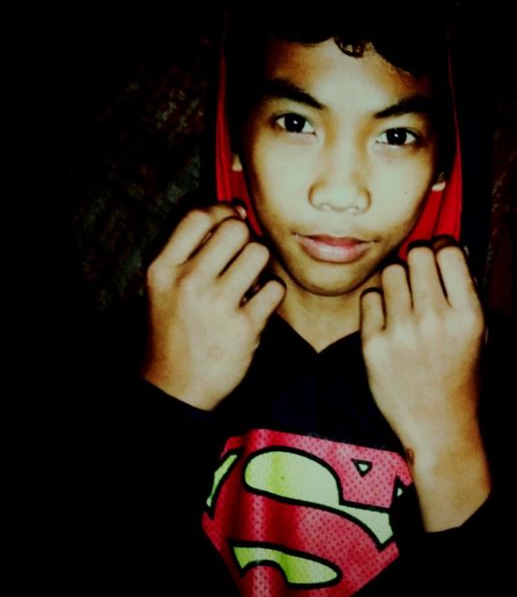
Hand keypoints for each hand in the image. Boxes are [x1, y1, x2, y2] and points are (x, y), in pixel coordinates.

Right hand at [140, 202, 285, 410]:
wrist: (175, 388)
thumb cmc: (173, 331)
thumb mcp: (163, 287)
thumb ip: (190, 250)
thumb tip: (235, 211)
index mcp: (163, 269)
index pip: (198, 216)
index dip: (222, 209)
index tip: (232, 217)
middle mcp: (188, 282)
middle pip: (235, 229)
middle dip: (244, 237)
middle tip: (241, 255)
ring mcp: (217, 305)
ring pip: (259, 253)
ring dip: (260, 264)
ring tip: (249, 281)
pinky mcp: (244, 327)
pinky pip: (274, 289)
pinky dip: (270, 295)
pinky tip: (256, 306)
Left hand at [360, 240, 485, 460]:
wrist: (438, 426)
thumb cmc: (460, 377)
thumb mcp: (479, 334)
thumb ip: (464, 293)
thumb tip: (444, 250)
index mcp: (468, 315)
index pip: (449, 252)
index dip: (442, 248)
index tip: (438, 257)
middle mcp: (435, 320)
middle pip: (417, 254)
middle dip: (418, 261)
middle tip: (418, 279)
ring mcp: (402, 332)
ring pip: (391, 272)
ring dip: (397, 281)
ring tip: (403, 302)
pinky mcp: (373, 345)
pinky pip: (370, 298)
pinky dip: (377, 304)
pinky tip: (388, 321)